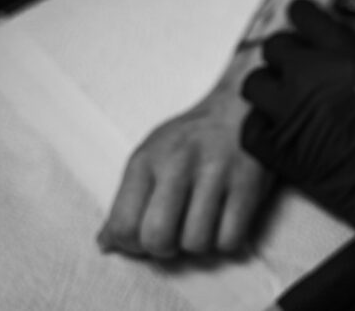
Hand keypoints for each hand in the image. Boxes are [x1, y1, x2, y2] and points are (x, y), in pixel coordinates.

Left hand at [97, 66, 270, 258]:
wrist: (243, 106)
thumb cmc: (192, 138)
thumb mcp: (151, 155)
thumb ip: (128, 199)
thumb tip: (106, 243)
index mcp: (147, 159)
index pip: (123, 225)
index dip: (132, 245)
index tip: (146, 237)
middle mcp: (178, 163)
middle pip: (157, 238)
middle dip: (165, 249)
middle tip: (175, 235)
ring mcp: (215, 173)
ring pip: (196, 243)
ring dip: (199, 243)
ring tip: (203, 222)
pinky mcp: (248, 183)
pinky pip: (230, 239)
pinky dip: (227, 239)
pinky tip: (225, 220)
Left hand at [241, 0, 354, 237]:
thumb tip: (334, 47)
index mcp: (346, 57)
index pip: (304, 15)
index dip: (300, 17)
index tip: (300, 23)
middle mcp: (314, 78)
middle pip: (274, 46)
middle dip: (284, 55)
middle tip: (297, 69)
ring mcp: (292, 115)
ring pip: (254, 83)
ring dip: (268, 89)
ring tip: (286, 102)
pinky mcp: (280, 152)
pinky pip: (249, 127)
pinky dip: (261, 126)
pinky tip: (279, 130)